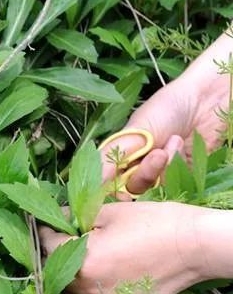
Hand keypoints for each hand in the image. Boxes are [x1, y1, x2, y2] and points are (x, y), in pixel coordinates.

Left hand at [38, 202, 208, 293]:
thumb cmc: (154, 223)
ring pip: (74, 290)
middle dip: (57, 254)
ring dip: (74, 273)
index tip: (49, 222)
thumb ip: (75, 217)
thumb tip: (58, 218)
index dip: (46, 230)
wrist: (196, 246)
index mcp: (83, 262)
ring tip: (89, 255)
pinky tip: (109, 272)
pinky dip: (96, 288)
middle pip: (57, 272)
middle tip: (66, 238)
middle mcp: (89, 290)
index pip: (46, 245)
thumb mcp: (108, 212)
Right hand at [100, 76, 226, 195]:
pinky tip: (180, 145)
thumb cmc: (164, 110)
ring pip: (153, 188)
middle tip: (157, 154)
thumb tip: (88, 184)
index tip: (120, 191)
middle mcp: (136, 167)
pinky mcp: (180, 177)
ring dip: (164, 166)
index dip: (110, 191)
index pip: (106, 184)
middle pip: (131, 189)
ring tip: (173, 140)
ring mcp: (159, 173)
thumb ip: (111, 158)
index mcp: (119, 156)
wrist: (204, 103)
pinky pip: (174, 186)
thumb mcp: (133, 133)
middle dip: (145, 173)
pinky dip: (177, 166)